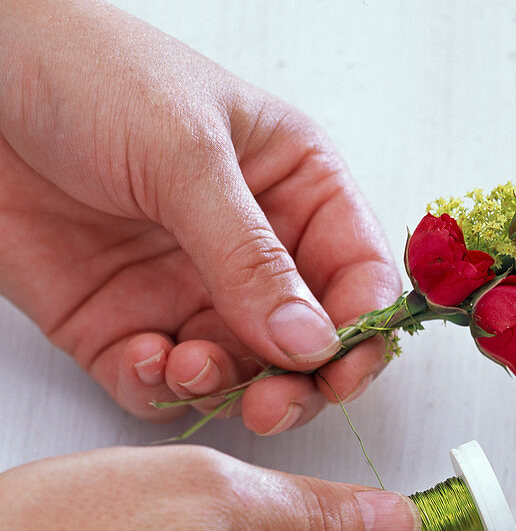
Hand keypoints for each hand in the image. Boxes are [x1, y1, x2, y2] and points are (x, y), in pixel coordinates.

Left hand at [0, 0, 399, 433]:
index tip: (340, 369)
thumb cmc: (83, 71)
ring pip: (242, 378)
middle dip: (299, 383)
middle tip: (276, 403)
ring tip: (190, 366)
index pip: (359, 276)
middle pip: (308, 346)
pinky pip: (164, 386)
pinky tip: (144, 358)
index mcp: (293, 189)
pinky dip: (160, 390)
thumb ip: (251, 257)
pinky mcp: (127, 326)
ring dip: (226, 389)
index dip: (360, 332)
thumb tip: (313, 341)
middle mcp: (251, 251)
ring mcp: (190, 293)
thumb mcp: (185, 153)